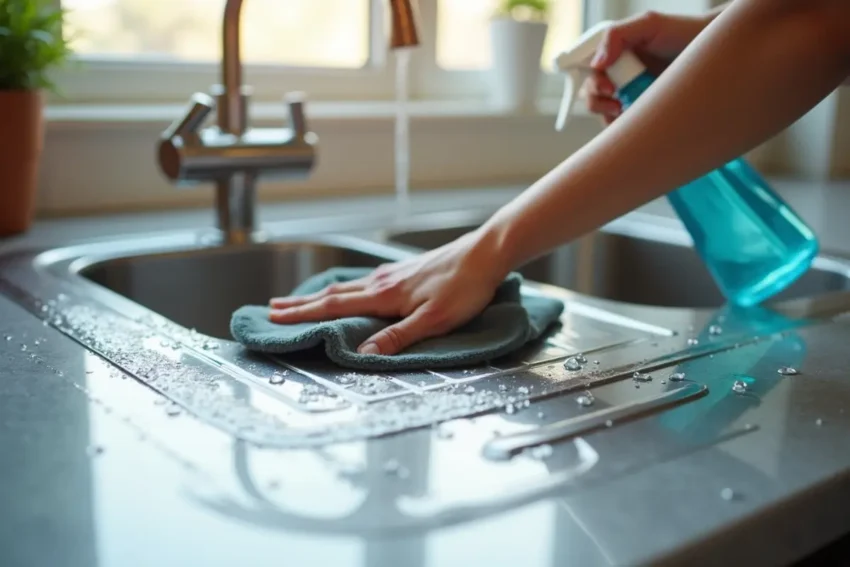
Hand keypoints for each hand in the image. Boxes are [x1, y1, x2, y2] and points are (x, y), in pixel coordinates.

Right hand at [267, 229, 509, 355]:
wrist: (485, 253)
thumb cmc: (464, 288)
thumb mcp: (434, 320)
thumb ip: (399, 337)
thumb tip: (364, 354)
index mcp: (384, 296)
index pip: (334, 307)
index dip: (304, 314)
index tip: (276, 317)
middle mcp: (382, 282)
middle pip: (333, 294)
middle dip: (301, 303)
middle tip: (273, 308)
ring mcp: (392, 275)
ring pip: (347, 287)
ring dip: (319, 295)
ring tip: (300, 300)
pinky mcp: (404, 271)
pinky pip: (363, 282)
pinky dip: (344, 289)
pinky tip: (349, 290)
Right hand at [585, 11, 711, 123]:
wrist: (716, 52)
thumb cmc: (683, 33)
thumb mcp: (649, 24)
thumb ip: (617, 36)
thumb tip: (597, 64)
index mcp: (615, 55)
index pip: (589, 72)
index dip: (593, 83)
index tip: (608, 88)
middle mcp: (619, 75)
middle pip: (591, 95)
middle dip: (597, 102)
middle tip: (617, 104)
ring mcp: (630, 94)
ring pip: (603, 113)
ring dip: (608, 117)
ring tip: (627, 112)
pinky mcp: (643, 111)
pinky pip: (623, 126)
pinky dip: (622, 129)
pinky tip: (635, 124)